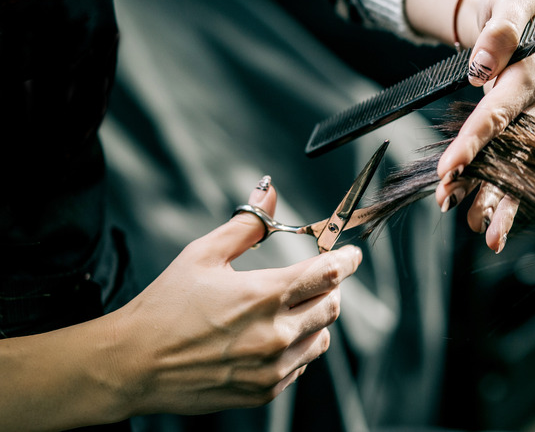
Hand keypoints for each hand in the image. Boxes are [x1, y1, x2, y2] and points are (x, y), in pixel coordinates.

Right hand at [109, 181, 362, 415]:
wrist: (133, 364)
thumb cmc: (165, 307)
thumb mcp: (202, 254)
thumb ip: (246, 224)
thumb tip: (269, 192)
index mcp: (263, 295)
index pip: (328, 273)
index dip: (347, 260)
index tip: (352, 255)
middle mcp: (274, 335)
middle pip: (332, 305)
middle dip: (329, 288)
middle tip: (313, 280)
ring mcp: (271, 368)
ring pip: (321, 338)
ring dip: (314, 319)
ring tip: (285, 310)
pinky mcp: (264, 391)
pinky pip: (300, 366)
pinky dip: (296, 348)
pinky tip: (269, 338)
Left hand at [407, 0, 534, 252]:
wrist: (528, 16)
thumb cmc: (516, 9)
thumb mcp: (511, 8)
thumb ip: (500, 35)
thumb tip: (481, 67)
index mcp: (530, 80)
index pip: (497, 115)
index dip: (473, 144)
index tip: (448, 169)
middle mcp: (532, 110)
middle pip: (511, 156)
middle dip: (490, 190)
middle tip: (469, 219)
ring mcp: (526, 125)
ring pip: (511, 169)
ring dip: (490, 199)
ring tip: (473, 226)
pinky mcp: (517, 132)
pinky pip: (506, 165)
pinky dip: (492, 191)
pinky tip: (477, 214)